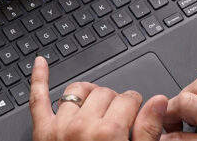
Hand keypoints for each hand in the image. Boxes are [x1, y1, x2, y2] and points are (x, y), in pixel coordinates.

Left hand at [30, 55, 168, 140]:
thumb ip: (148, 131)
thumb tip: (159, 101)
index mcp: (110, 133)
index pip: (129, 98)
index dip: (136, 106)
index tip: (137, 115)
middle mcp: (83, 126)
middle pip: (106, 92)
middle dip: (115, 102)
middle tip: (120, 120)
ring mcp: (59, 127)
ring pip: (78, 90)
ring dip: (89, 95)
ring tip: (97, 106)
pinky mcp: (41, 132)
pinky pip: (38, 99)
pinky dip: (39, 79)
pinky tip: (41, 63)